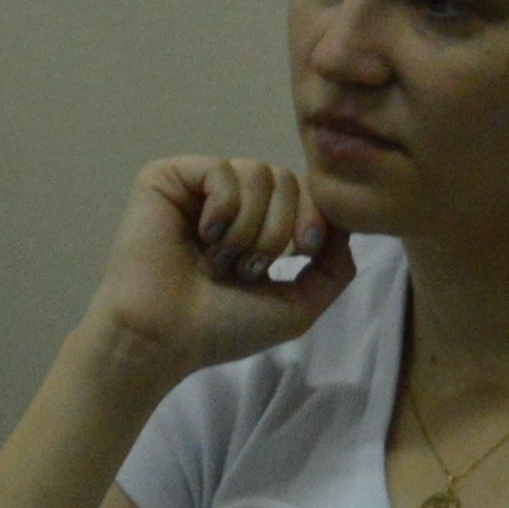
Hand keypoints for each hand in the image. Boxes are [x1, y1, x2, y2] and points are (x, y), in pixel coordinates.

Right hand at [89, 156, 350, 380]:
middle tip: (247, 270)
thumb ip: (335, 267)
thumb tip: (344, 223)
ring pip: (258, 172)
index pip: (305, 192)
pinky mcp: (166, 178)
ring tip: (220, 261)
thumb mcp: (298, 305)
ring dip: (250, 227)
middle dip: (279, 230)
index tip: (307, 250)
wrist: (164, 337)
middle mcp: (229, 201)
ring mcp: (198, 187)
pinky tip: (203, 236)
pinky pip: (220, 170)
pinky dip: (223, 209)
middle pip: (286, 178)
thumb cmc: (222, 328)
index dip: (316, 215)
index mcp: (256, 224)